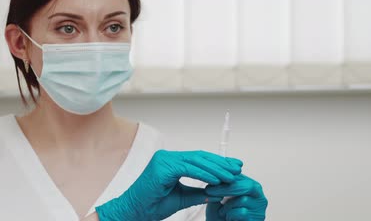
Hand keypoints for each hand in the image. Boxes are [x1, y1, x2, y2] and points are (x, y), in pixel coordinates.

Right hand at [95, 150, 242, 220]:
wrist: (132, 212)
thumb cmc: (150, 206)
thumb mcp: (181, 199)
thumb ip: (198, 193)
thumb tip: (216, 192)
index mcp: (170, 162)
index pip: (198, 159)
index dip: (217, 163)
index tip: (233, 168)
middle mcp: (167, 157)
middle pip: (199, 157)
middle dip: (220, 163)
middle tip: (237, 168)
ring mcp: (164, 160)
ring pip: (195, 161)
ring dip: (215, 168)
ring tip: (230, 175)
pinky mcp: (162, 167)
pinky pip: (188, 168)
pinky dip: (204, 174)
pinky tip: (216, 179)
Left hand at [205, 174, 267, 220]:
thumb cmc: (220, 214)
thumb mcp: (218, 195)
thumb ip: (221, 184)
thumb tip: (217, 170)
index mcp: (250, 185)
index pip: (241, 176)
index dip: (225, 175)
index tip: (210, 177)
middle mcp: (258, 195)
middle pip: (246, 186)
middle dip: (226, 188)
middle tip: (209, 191)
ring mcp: (260, 208)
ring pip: (243, 200)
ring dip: (227, 206)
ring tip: (222, 212)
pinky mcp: (258, 219)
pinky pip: (242, 212)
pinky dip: (231, 215)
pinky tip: (229, 218)